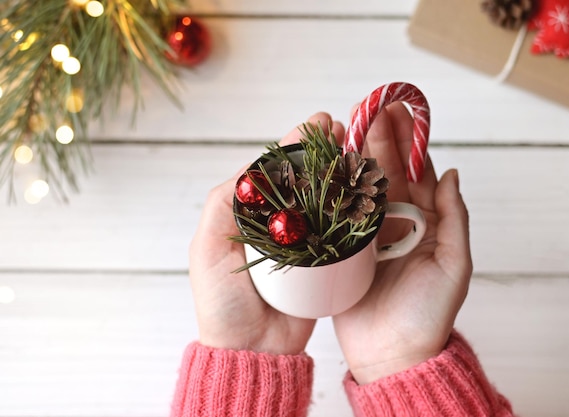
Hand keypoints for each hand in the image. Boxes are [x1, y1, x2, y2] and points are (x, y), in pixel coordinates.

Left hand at [189, 112, 344, 354]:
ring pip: (320, 199)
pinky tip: (360, 188)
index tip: (314, 123)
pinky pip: (335, 229)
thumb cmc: (222, 303)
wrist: (252, 349)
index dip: (292, 145)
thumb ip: (223, 204)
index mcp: (245, 216)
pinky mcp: (322, 262)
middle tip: (339, 127)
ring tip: (352, 146)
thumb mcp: (207, 247)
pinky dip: (347, 208)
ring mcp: (299, 242)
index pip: (270, 171)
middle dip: (319, 150)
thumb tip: (250, 171)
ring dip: (336, 171)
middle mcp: (274, 224)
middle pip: (299, 179)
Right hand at [332, 103, 471, 383]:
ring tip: (348, 124)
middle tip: (369, 106)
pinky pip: (339, 213)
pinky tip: (327, 164)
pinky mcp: (343, 250)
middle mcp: (397, 223)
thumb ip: (455, 219)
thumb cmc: (429, 314)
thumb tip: (452, 173)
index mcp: (426, 222)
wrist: (392, 354)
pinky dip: (334, 188)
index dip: (408, 141)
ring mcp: (368, 235)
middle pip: (387, 172)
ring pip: (362, 186)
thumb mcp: (455, 265)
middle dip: (379, 138)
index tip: (399, 111)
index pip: (418, 172)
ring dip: (356, 155)